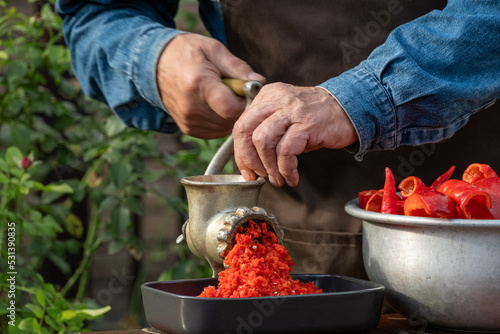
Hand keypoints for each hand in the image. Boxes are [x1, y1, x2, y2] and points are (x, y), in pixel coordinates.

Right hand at [157, 33, 264, 138]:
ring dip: (230, 114)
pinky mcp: (188, 129)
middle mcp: (191, 108)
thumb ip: (238, 67)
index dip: (246, 101)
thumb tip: (260, 82)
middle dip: (239, 107)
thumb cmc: (187, 53)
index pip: (233, 108)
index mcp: (199, 84)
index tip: (244, 90)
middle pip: (231, 119)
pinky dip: (221, 120)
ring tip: (221, 95)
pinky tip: (214, 105)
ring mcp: (189, 121)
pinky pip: (216, 132)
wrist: (155, 65)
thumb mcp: (214, 49)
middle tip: (232, 90)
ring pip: (226, 128)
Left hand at [232, 83, 357, 186]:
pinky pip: (286, 151)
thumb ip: (266, 131)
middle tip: (258, 175)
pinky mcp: (307, 124)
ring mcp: (292, 111)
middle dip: (248, 159)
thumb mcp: (286, 117)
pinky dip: (286, 169)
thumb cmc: (316, 118)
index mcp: (268, 97)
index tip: (246, 170)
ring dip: (268, 167)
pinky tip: (292, 177)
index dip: (240, 152)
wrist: (350, 108)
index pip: (241, 125)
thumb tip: (251, 161)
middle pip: (246, 131)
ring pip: (262, 141)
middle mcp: (277, 100)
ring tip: (277, 178)